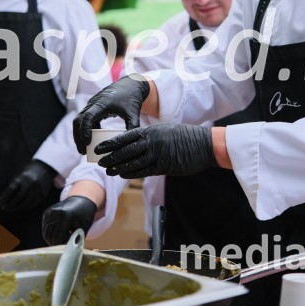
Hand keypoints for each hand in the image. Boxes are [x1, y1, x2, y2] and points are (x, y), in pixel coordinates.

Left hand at [0, 160, 57, 212]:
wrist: (44, 169)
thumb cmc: (27, 172)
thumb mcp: (18, 174)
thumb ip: (12, 185)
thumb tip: (2, 199)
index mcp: (22, 176)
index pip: (11, 189)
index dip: (4, 197)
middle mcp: (30, 183)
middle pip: (19, 196)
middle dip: (10, 204)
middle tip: (3, 209)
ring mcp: (37, 189)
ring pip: (27, 202)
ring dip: (17, 208)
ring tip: (10, 210)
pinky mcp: (42, 194)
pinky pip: (33, 204)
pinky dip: (25, 208)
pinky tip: (20, 209)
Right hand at [42, 196, 97, 244]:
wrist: (81, 200)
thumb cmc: (84, 216)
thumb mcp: (83, 228)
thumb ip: (76, 240)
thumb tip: (69, 252)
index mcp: (66, 215)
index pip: (57, 237)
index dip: (61, 244)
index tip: (68, 245)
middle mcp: (55, 212)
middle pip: (49, 236)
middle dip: (56, 242)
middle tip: (66, 241)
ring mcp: (49, 211)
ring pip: (45, 233)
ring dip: (53, 238)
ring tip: (64, 235)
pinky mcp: (46, 212)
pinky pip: (45, 228)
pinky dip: (51, 232)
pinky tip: (59, 230)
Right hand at [73, 75, 150, 153]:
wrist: (131, 85)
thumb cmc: (132, 99)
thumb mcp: (133, 114)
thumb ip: (132, 129)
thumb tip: (129, 146)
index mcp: (102, 103)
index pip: (88, 117)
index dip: (85, 131)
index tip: (87, 144)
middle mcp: (93, 103)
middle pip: (78, 120)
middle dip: (78, 136)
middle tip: (83, 151)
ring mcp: (91, 104)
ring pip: (79, 120)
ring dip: (79, 134)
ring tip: (84, 150)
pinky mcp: (93, 107)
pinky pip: (84, 120)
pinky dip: (85, 130)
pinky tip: (91, 141)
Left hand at [96, 123, 215, 178]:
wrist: (204, 145)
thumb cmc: (186, 137)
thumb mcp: (165, 130)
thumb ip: (150, 136)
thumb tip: (136, 143)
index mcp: (151, 130)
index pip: (126, 136)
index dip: (112, 143)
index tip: (101, 147)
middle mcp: (152, 141)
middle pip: (126, 150)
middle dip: (111, 156)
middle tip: (100, 161)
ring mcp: (158, 154)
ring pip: (132, 162)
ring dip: (119, 167)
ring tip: (108, 170)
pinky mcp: (164, 166)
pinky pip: (144, 170)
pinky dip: (131, 173)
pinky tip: (123, 175)